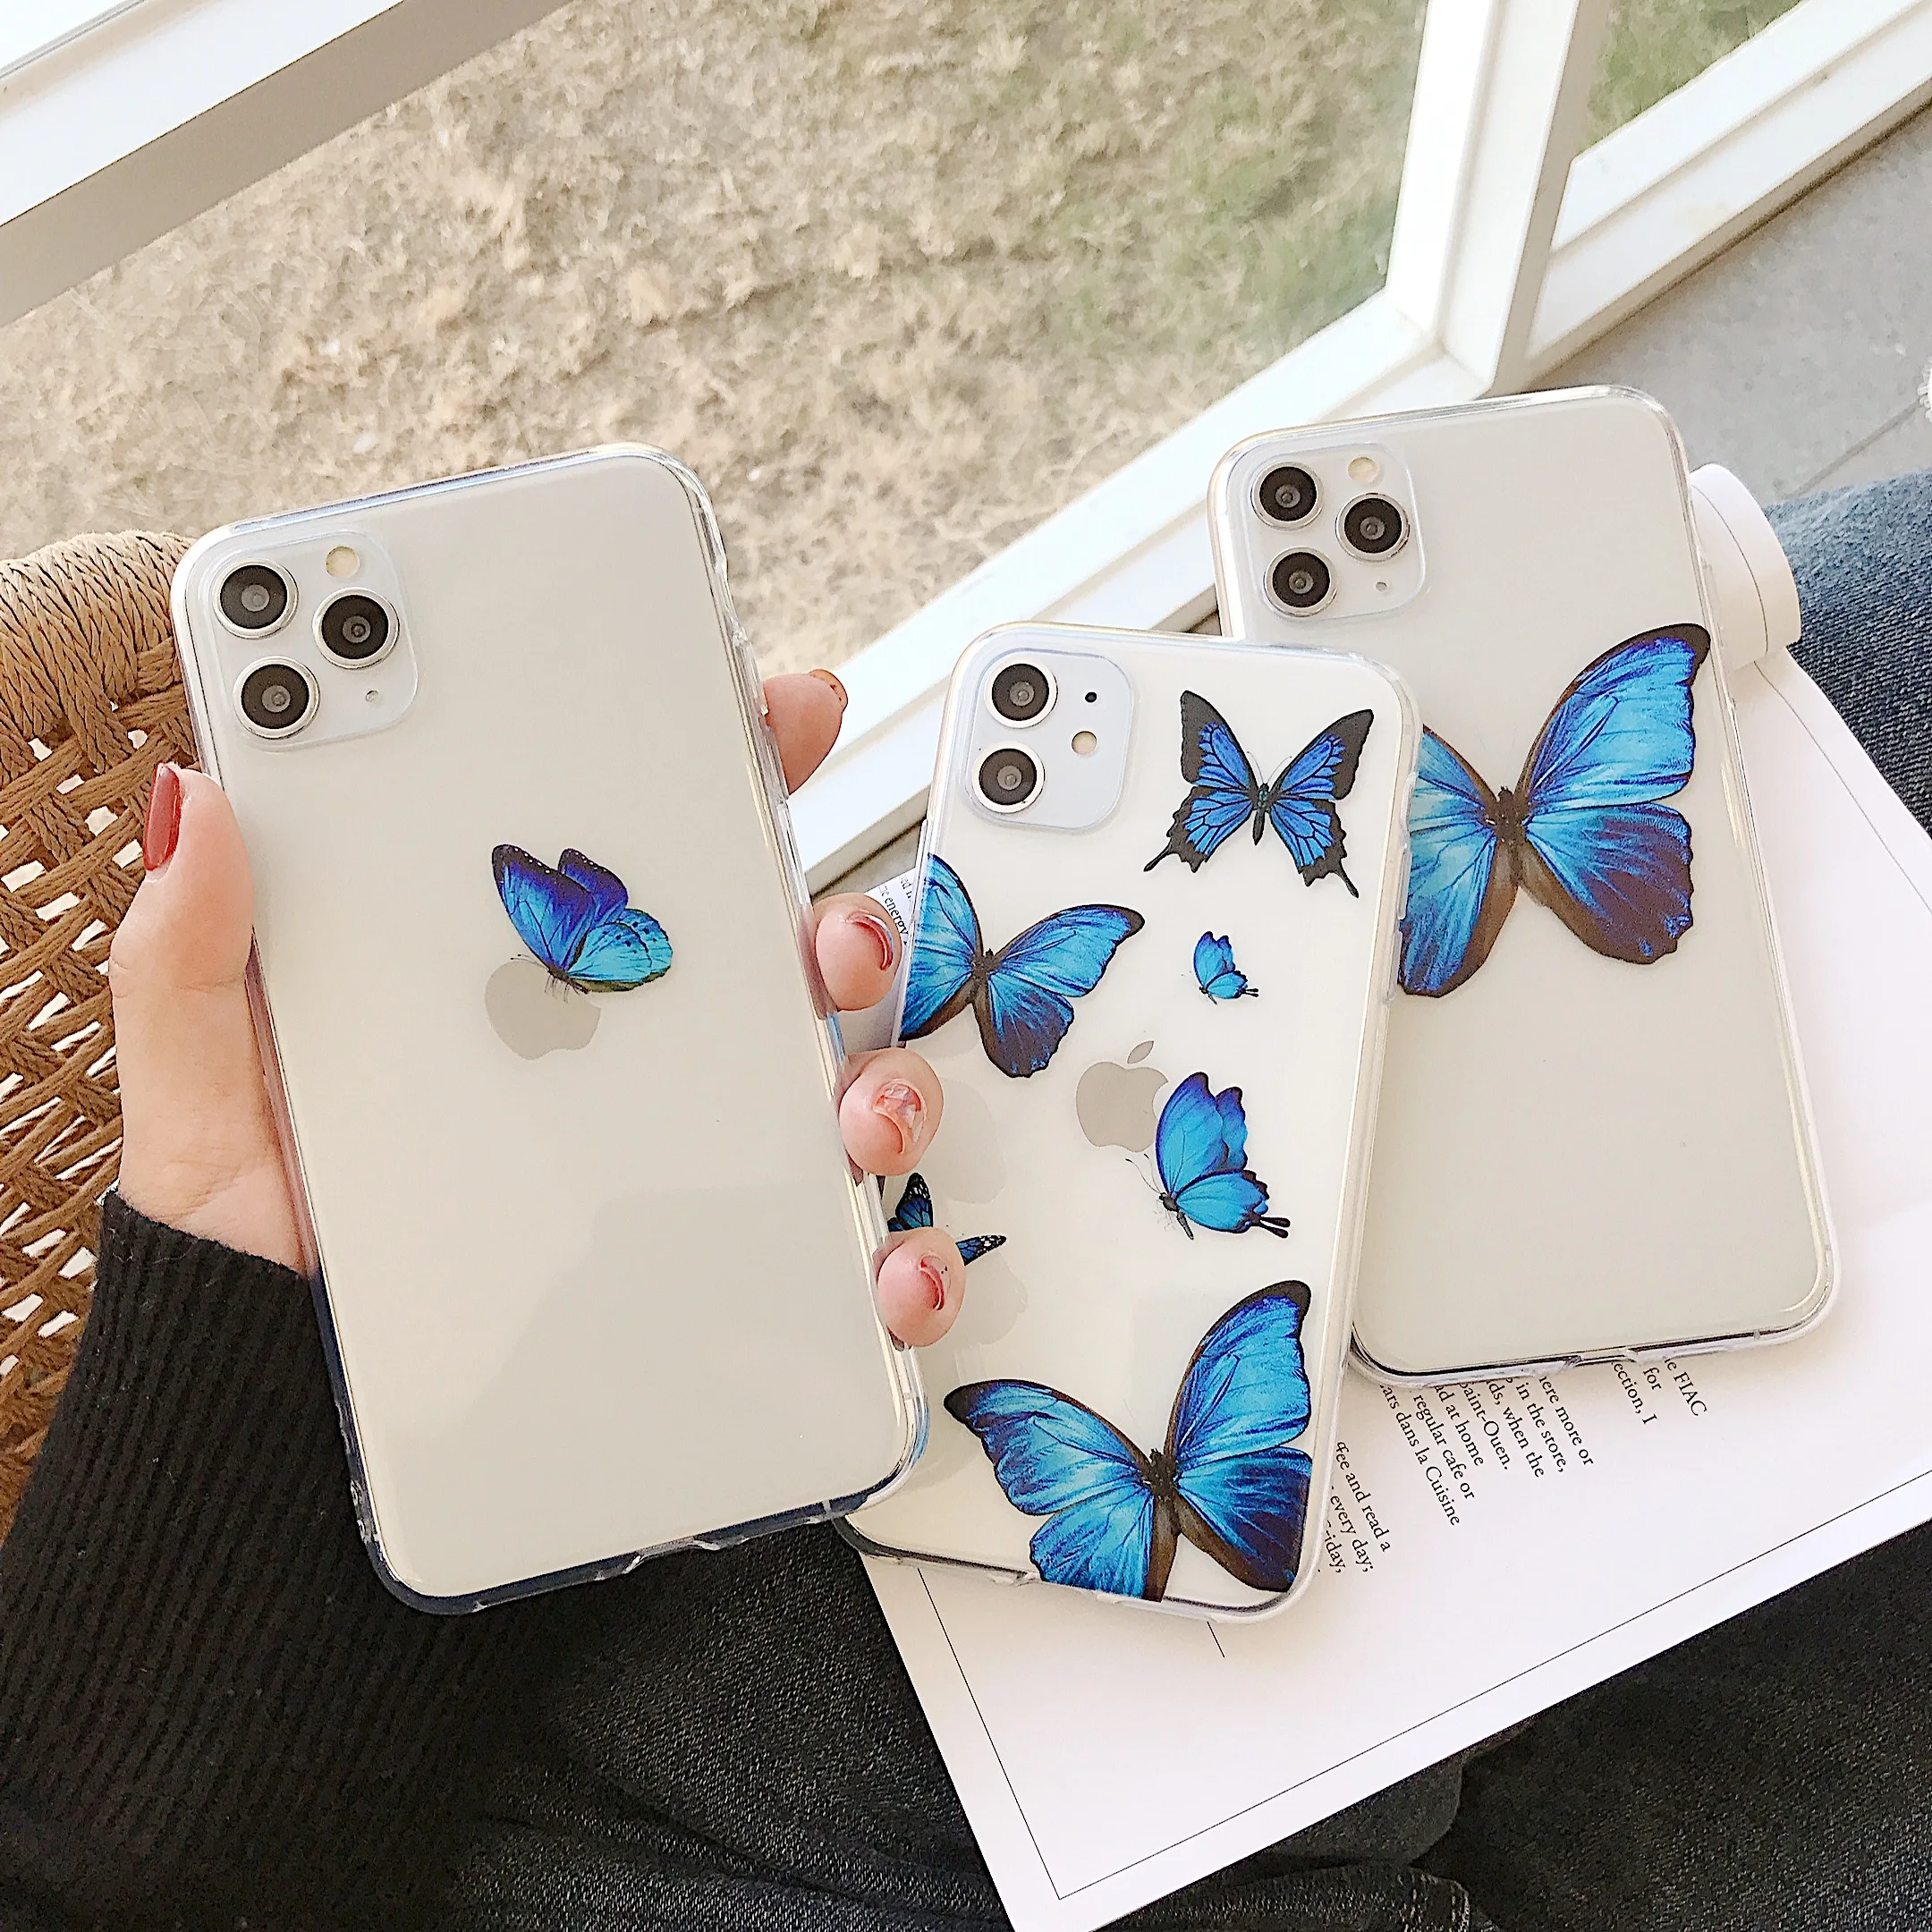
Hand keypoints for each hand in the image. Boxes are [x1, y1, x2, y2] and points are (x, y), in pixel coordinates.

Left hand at [108, 669, 963, 1344]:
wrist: (285, 1444)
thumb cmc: (260, 1266)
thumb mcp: (204, 1106)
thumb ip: (195, 964)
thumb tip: (206, 806)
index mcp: (535, 1000)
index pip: (656, 868)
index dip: (733, 775)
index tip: (782, 710)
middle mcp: (638, 1080)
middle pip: (784, 979)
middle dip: (848, 933)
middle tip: (826, 938)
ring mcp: (699, 1187)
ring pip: (847, 1106)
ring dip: (889, 1090)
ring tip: (859, 1112)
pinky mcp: (733, 1300)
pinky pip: (848, 1274)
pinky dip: (894, 1266)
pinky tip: (875, 1268)